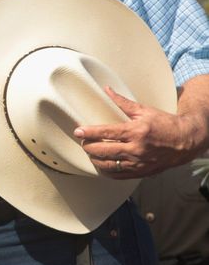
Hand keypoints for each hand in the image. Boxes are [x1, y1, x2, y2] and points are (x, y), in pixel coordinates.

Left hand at [74, 86, 204, 177]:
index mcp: (136, 132)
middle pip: (104, 151)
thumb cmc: (165, 123)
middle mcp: (136, 149)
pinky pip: (118, 175)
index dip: (90, 132)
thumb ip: (122, 102)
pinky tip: (101, 165)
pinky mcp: (141, 172)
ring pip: (109, 165)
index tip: (78, 131)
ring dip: (95, 159)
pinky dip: (107, 171)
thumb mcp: (144, 110)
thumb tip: (106, 89)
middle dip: (89, 147)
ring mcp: (138, 162)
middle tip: (82, 142)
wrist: (185, 141)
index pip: (106, 132)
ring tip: (90, 153)